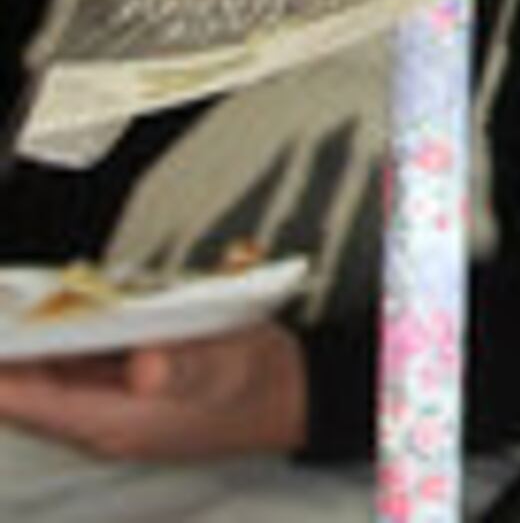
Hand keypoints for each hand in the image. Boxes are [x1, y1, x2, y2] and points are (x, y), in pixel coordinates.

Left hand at [0, 322, 307, 461]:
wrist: (291, 395)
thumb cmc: (257, 385)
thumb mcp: (228, 368)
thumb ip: (186, 368)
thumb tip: (145, 368)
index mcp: (110, 421)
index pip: (21, 400)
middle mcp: (98, 418)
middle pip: (22, 384)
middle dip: (11, 342)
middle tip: (6, 300)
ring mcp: (107, 404)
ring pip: (45, 371)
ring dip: (36, 336)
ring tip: (18, 299)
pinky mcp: (120, 387)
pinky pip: (73, 363)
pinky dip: (65, 335)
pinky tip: (66, 307)